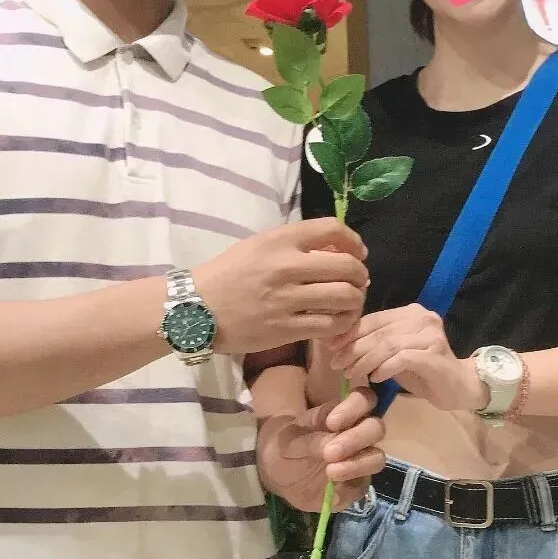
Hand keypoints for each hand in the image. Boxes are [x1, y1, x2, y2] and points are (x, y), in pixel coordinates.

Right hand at [193, 219, 368, 357]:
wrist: (196, 309)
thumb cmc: (229, 274)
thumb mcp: (258, 246)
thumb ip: (295, 245)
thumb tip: (337, 251)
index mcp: (279, 240)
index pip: (332, 229)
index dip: (354, 241)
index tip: (358, 253)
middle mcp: (286, 266)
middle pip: (347, 266)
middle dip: (360, 276)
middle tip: (356, 283)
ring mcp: (287, 299)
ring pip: (345, 297)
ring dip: (355, 301)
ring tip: (349, 304)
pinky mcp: (285, 329)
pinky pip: (330, 325)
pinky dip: (342, 324)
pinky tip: (338, 322)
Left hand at [256, 389, 384, 512]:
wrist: (279, 476)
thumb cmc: (286, 446)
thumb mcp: (287, 440)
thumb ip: (308, 440)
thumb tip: (330, 448)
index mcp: (342, 413)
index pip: (363, 399)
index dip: (354, 407)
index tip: (332, 423)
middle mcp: (357, 433)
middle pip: (376, 428)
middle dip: (357, 439)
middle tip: (330, 452)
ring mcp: (361, 459)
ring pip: (378, 457)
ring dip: (358, 463)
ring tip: (330, 471)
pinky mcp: (359, 483)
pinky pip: (366, 482)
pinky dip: (352, 482)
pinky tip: (333, 484)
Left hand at [329, 305, 486, 412]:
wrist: (460, 387)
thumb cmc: (424, 372)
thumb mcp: (394, 355)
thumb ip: (375, 344)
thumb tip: (340, 344)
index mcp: (411, 312)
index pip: (374, 318)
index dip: (350, 333)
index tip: (332, 348)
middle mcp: (422, 318)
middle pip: (379, 331)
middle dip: (353, 348)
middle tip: (337, 365)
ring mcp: (431, 335)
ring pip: (388, 344)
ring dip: (365, 360)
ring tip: (352, 374)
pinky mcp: (434, 354)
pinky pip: (402, 358)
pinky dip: (384, 368)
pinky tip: (375, 379)